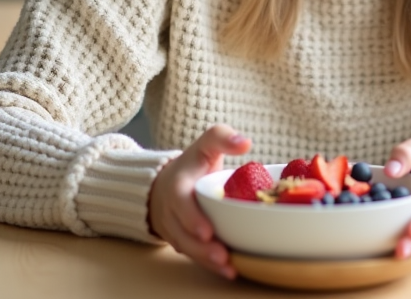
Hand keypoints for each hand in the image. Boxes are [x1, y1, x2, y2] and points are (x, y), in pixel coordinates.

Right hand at [147, 124, 251, 279]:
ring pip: (188, 248)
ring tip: (229, 267)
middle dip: (201, 247)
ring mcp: (176, 229)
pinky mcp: (183, 242)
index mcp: (177, 186)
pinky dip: (209, 265)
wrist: (165, 184)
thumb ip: (221, 137)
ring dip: (206, 260)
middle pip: (183, 233)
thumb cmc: (192, 165)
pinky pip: (194, 256)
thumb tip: (245, 142)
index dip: (191, 217)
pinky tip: (230, 271)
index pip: (180, 202)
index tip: (208, 230)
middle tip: (222, 255)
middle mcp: (172, 211)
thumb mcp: (204, 145)